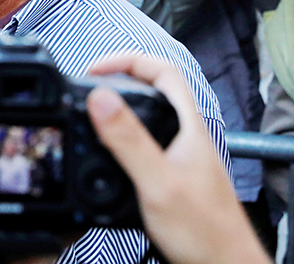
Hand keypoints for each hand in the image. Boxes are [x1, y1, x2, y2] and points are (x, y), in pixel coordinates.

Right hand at [86, 55, 270, 263]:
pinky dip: (122, 137)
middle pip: (154, 88)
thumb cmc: (205, 233)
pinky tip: (107, 153)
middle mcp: (187, 136)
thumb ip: (129, 139)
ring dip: (120, 107)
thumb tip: (100, 98)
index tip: (94, 69)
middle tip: (87, 85)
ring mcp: (181, 156)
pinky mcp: (173, 176)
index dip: (127, 60)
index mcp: (189, 127)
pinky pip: (146, 142)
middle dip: (119, 78)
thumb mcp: (157, 182)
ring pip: (150, 116)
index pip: (163, 70)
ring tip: (92, 111)